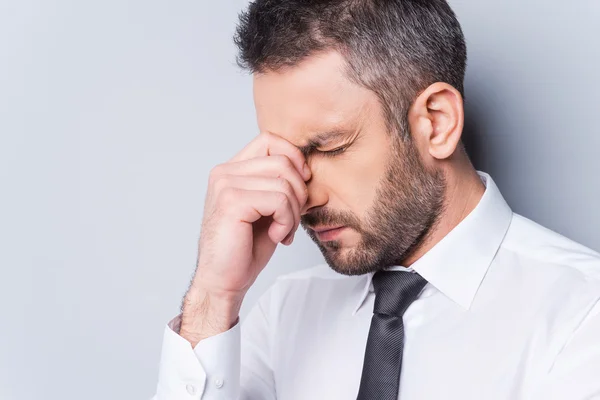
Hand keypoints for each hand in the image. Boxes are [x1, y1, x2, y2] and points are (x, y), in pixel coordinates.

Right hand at [180, 132, 310, 342]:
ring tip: (282, 231)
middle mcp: (224, 172)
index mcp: (232, 170)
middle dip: (299, 192)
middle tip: (292, 220)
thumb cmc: (245, 248)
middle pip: (283, 161)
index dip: (294, 160)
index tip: (299, 189)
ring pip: (284, 182)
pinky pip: (279, 200)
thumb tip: (314, 176)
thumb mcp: (270, 211)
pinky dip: (286, 221)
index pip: (271, 140)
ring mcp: (225, 185)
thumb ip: (285, 187)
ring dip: (293, 212)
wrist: (224, 281)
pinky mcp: (231, 202)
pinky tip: (276, 236)